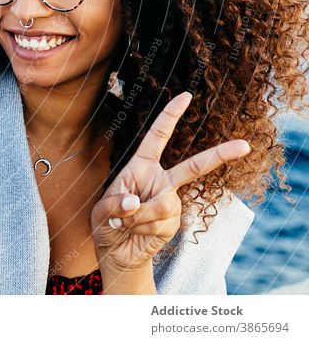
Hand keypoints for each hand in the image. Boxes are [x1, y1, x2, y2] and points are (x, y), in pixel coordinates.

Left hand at [91, 92, 250, 273]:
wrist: (116, 251)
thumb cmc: (106, 222)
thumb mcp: (101, 210)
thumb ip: (116, 203)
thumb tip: (136, 202)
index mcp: (141, 166)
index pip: (158, 137)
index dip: (170, 116)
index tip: (186, 96)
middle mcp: (161, 180)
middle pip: (194, 166)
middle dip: (220, 155)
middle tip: (245, 146)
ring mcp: (171, 201)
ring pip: (163, 205)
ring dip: (138, 218)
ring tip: (125, 223)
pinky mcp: (174, 222)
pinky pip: (161, 223)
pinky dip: (142, 230)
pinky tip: (136, 233)